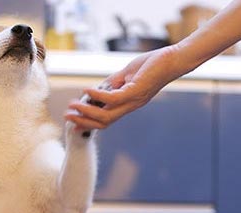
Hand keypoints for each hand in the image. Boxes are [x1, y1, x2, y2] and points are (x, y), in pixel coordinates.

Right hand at [64, 44, 187, 130]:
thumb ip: (113, 83)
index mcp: (128, 104)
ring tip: (73, 105)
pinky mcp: (135, 91)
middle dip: (84, 121)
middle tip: (67, 117)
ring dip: (87, 112)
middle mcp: (130, 106)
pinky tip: (87, 90)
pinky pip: (113, 98)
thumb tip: (97, 88)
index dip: (90, 123)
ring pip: (106, 114)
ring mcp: (133, 100)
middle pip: (104, 122)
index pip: (107, 119)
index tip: (74, 123)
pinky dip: (98, 95)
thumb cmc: (153, 65)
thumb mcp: (128, 75)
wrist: (173, 60)